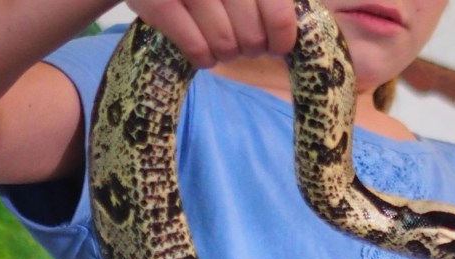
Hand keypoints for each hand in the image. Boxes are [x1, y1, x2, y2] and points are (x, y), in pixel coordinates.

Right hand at [127, 0, 297, 68]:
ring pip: (224, 44)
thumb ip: (273, 1)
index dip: (282, 38)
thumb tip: (298, 33)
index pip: (278, 13)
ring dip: (226, 53)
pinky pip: (196, 48)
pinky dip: (203, 58)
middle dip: (250, 46)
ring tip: (221, 46)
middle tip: (242, 43)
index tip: (277, 46)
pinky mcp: (156, 2)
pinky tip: (203, 53)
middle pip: (251, 34)